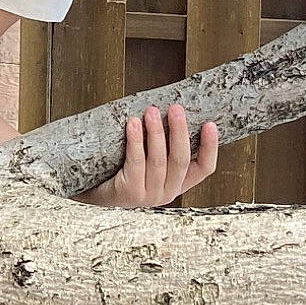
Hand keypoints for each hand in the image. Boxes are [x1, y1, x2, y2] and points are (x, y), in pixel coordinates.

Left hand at [75, 104, 218, 208]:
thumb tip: (172, 109)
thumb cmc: (123, 168)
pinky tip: (134, 124)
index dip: (210, 147)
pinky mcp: (130, 193)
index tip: (210, 124)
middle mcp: (167, 192)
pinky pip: (136, 162)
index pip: (204, 168)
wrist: (95, 190)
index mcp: (178, 183)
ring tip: (152, 111)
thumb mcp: (150, 159)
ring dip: (156, 132)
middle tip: (176, 109)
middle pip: (180, 160)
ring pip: (158, 160)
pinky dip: (136, 141)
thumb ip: (164, 144)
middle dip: (180, 132)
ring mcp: (149, 196)